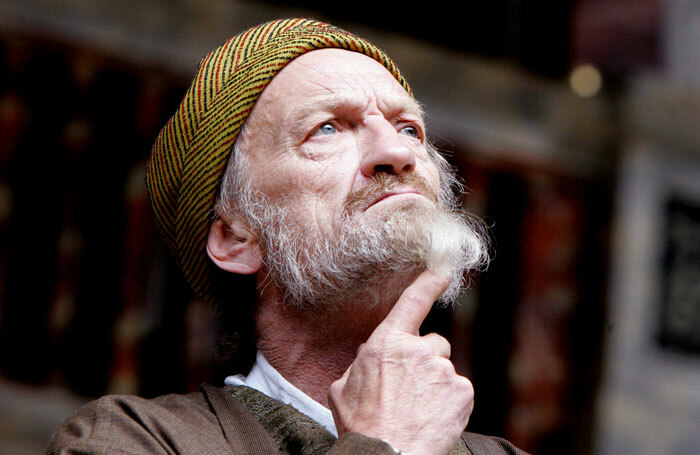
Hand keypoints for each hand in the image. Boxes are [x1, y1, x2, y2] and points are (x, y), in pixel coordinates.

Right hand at [328, 271, 473, 454]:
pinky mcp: (463, 391)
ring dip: (435, 383)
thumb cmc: (361, 426)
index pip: (413, 301)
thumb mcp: (343, 388)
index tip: (443, 268)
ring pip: (444, 369)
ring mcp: (444, 370)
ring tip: (416, 409)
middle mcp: (419, 349)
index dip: (429, 281)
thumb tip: (369, 357)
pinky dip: (449, 401)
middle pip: (433, 343)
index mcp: (387, 342)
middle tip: (408, 389)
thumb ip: (361, 364)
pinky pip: (458, 389)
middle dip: (424, 360)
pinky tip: (431, 417)